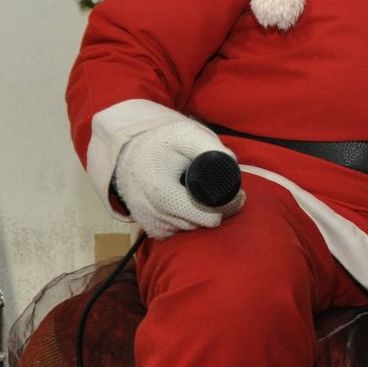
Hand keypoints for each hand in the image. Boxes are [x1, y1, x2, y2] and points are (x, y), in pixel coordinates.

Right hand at [114, 118, 245, 238]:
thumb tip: (231, 164)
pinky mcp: (152, 230)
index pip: (202, 213)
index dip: (225, 206)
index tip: (238, 195)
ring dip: (202, 215)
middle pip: (200, 222)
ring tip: (201, 192)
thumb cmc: (162, 144)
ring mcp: (151, 224)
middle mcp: (153, 212)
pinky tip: (185, 202)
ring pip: (192, 228)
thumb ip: (209, 147)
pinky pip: (181, 232)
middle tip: (224, 191)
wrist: (129, 156)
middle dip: (217, 210)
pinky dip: (188, 220)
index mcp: (161, 190)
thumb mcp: (185, 134)